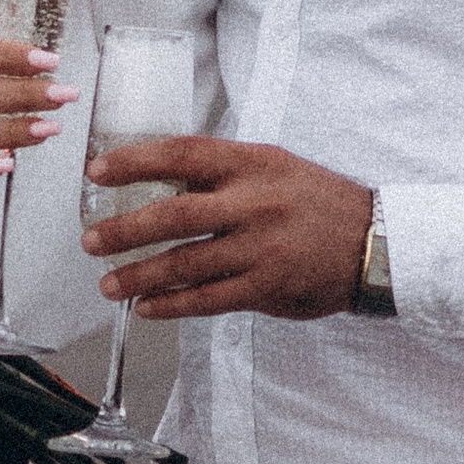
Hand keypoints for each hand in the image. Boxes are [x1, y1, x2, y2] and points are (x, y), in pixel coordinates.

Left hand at [85, 134, 373, 321]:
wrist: (373, 241)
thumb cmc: (317, 200)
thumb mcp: (275, 167)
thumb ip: (224, 173)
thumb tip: (163, 180)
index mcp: (252, 163)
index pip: (183, 155)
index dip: (135, 162)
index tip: (97, 173)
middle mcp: (253, 203)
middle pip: (174, 215)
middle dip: (124, 230)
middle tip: (90, 241)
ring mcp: (260, 248)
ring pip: (185, 264)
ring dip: (140, 276)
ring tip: (108, 284)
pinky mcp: (266, 287)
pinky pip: (208, 300)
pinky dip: (172, 306)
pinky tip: (148, 308)